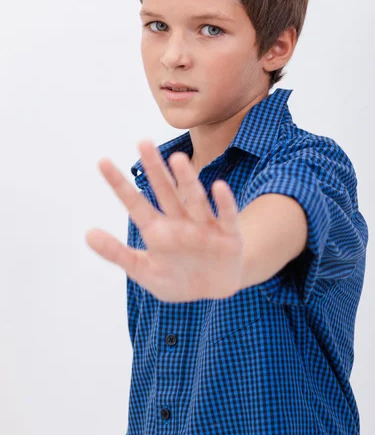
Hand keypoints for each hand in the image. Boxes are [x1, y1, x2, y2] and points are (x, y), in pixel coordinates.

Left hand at [85, 140, 243, 302]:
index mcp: (157, 230)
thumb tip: (87, 234)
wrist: (214, 291)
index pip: (135, 204)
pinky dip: (223, 203)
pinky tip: (218, 187)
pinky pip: (226, 216)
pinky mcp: (228, 235)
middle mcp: (179, 221)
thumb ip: (117, 253)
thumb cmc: (177, 277)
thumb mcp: (144, 270)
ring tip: (178, 158)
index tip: (102, 161)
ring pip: (194, 199)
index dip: (119, 185)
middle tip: (143, 142)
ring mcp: (204, 226)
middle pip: (165, 192)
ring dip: (187, 180)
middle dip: (155, 169)